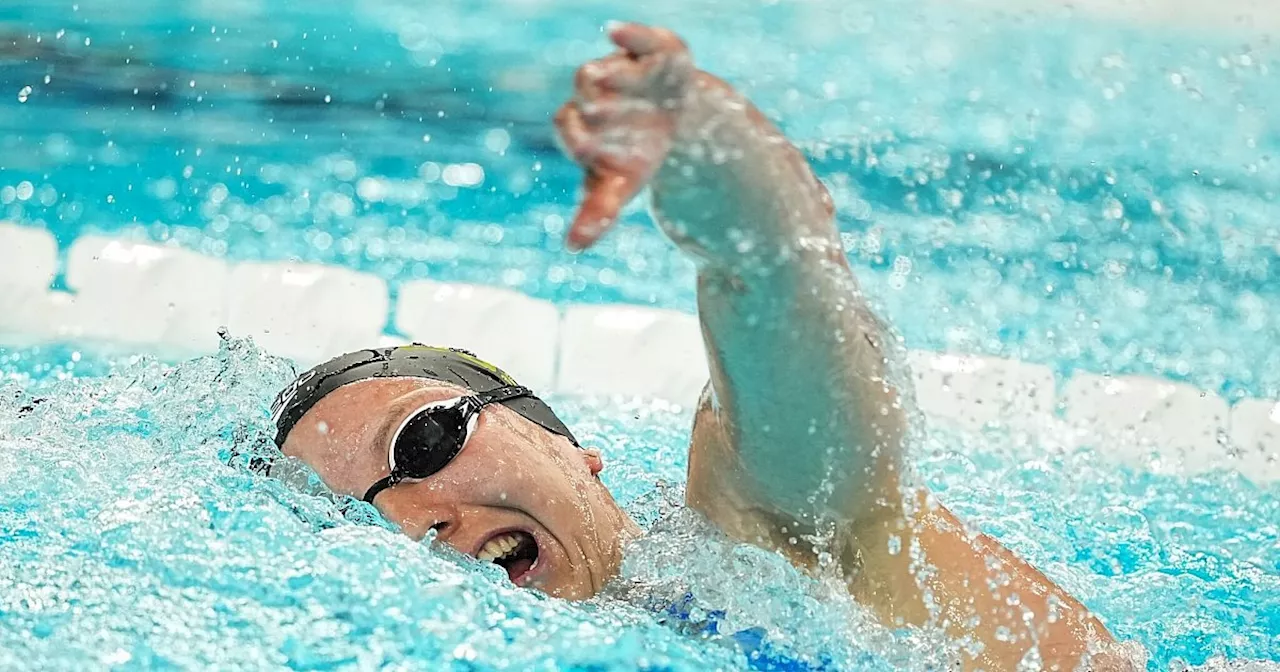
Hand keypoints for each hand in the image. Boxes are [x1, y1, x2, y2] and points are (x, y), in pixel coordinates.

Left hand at [554, 23, 694, 250]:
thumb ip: (596, 216)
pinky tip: (615, 31)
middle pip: (586, 94)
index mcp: (580, 127)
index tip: (586, 150)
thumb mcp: (617, 189)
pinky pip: (637, 36)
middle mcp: (594, 94)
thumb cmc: (635, 159)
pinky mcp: (650, 51)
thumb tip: (572, 249)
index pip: (568, 129)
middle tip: (597, 111)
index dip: (576, 137)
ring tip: (624, 82)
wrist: (676, 126)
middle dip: (595, 103)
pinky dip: (630, 32)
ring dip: (612, 74)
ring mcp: (620, 70)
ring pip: (607, 68)